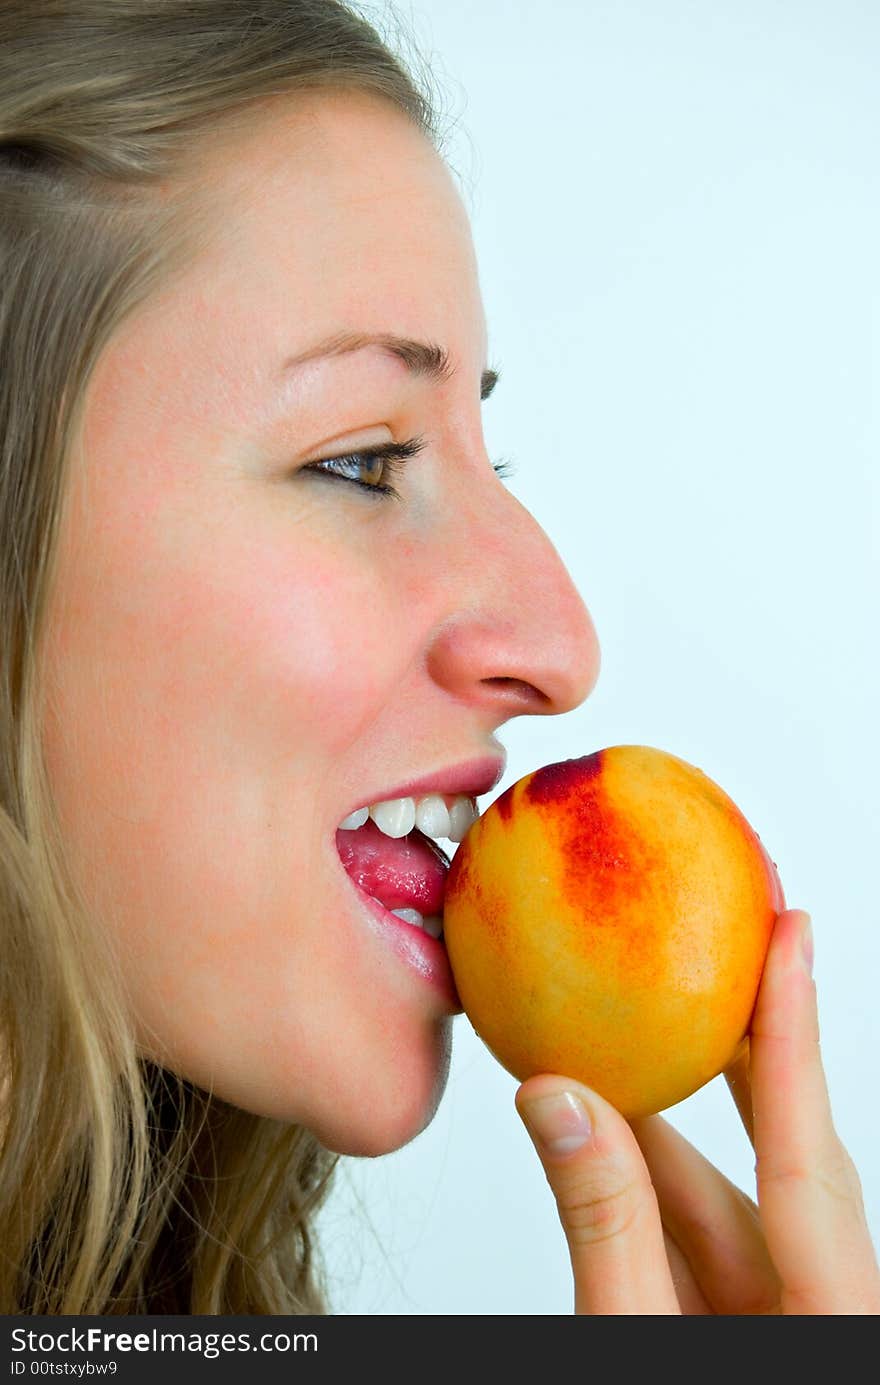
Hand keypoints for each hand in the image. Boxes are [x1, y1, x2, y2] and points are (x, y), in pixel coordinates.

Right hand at [515, 909, 879, 1313]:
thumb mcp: (634, 1340)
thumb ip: (603, 1225)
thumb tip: (559, 1098)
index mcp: (831, 1314)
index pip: (806, 1148)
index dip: (794, 1029)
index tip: (791, 932)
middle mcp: (825, 1305)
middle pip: (787, 1154)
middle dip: (740, 1053)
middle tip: (713, 948)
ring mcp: (790, 1320)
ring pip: (731, 1204)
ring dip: (660, 1135)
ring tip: (606, 1043)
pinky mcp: (748, 1329)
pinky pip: (701, 1243)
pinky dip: (646, 1191)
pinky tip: (597, 1138)